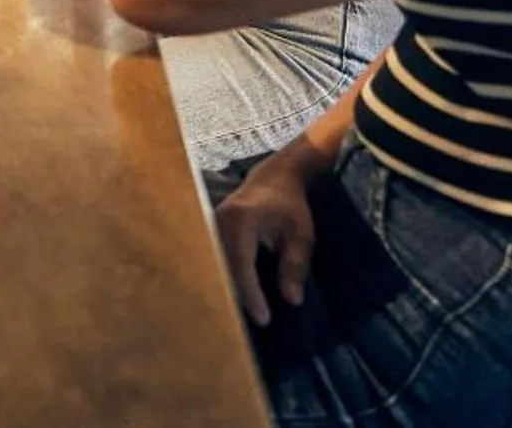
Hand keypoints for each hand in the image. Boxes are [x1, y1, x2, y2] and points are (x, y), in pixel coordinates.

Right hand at [214, 148, 321, 328]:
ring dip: (224, 291)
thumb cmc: (291, 205)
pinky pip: (214, 260)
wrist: (275, 178)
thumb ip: (294, 265)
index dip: (251, 293)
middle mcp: (219, 220)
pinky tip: (228, 300)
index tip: (264, 319)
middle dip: (232, 298)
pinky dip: (222, 280)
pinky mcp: (209, 231)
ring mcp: (210, 224)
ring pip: (215, 266)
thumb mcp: (301, 235)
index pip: (242, 263)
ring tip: (231, 322)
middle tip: (240, 332)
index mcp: (242, 218)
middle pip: (221, 268)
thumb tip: (291, 300)